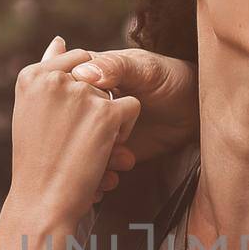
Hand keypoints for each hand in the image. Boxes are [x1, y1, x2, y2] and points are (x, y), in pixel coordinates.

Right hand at [9, 37, 139, 226]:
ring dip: (109, 127)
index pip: (72, 62)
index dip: (79, 93)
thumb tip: (59, 40)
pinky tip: (104, 155)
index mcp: (30, 78)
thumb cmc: (35, 162)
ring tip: (87, 154)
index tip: (70, 124)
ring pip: (112, 96)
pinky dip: (125, 133)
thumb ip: (52, 73)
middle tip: (78, 146)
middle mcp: (52, 79)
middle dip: (95, 112)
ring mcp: (79, 93)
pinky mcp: (104, 112)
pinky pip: (130, 109)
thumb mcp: (38, 113)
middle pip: (95, 82)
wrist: (42, 205)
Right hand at [68, 48, 197, 165]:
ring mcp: (92, 128)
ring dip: (90, 166)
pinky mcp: (106, 149)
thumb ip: (115, 68)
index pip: (57, 88)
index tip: (73, 122)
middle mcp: (82, 102)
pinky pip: (92, 166)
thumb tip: (84, 73)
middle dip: (74, 144)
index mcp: (83, 74)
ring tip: (111, 171)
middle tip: (93, 152)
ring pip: (77, 150)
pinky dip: (98, 177)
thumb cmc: (168, 77)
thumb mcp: (142, 69)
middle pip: (62, 125)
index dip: (58, 106)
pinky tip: (109, 182)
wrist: (191, 109)